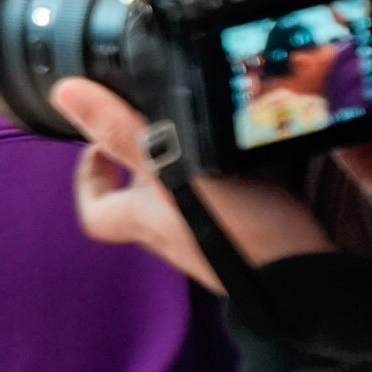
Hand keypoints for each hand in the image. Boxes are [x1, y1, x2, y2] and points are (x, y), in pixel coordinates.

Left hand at [50, 76, 332, 288]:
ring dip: (186, 164)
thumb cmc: (238, 228)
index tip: (96, 144)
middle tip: (159, 119)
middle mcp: (171, 234)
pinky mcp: (246, 238)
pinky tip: (243, 153)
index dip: (88, 180)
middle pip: (141, 201)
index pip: (96, 211)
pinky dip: (224, 177)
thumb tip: (65, 94)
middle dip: (143, 160)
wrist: (305, 278)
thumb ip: (125, 134)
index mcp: (145, 219)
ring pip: (182, 199)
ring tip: (203, 124)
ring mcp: (209, 240)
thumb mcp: (176, 169)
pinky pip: (222, 204)